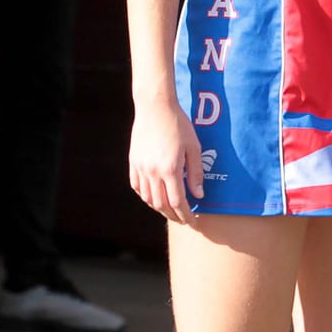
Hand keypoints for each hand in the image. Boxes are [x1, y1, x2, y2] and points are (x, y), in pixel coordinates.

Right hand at [128, 98, 201, 225]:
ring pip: (147, 197)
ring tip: (171, 211)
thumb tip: (199, 195)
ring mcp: (140, 167)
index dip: (186, 215)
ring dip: (159, 208)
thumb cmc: (179, 126)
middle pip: (161, 204)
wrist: (155, 108)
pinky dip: (145, 196)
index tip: (193, 222)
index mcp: (170, 169)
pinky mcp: (133, 162)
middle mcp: (152, 172)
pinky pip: (137, 186)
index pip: (178, 202)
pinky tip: (154, 197)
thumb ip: (195, 173)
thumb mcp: (194, 148)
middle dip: (173, 216)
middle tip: (184, 220)